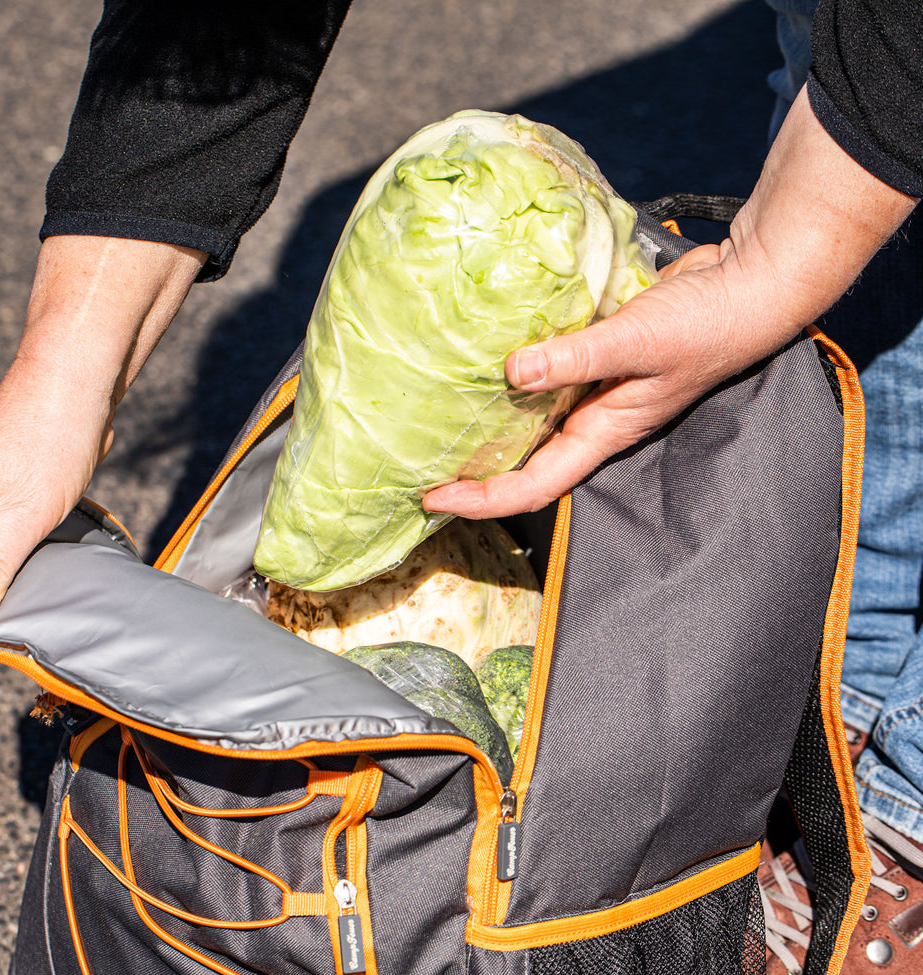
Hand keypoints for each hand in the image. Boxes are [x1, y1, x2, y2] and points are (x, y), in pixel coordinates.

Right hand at [0, 359, 114, 627]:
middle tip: (36, 601)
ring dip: (12, 569)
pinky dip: (24, 547)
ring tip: (45, 572)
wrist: (76, 386)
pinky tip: (48, 551)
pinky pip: (4, 535)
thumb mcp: (22, 515)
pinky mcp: (1, 491)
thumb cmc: (49, 439)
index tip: (9, 629)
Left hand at [424, 86, 916, 518]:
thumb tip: (511, 371)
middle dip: (474, 473)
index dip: (482, 499)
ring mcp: (595, 390)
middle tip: (418, 464)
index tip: (432, 497)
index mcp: (602, 433)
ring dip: (489, 428)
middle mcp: (593, 421)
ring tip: (436, 422)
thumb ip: (576, 356)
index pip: (532, 486)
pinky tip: (484, 364)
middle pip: (524, 464)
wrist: (746, 286)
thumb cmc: (704, 325)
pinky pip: (546, 378)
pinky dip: (515, 378)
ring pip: (532, 424)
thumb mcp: (637, 341)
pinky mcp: (596, 358)